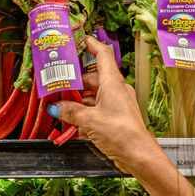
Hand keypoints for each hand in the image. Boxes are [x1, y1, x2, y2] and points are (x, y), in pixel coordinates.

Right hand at [50, 38, 158, 177]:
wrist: (138, 156)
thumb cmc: (121, 134)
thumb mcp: (89, 120)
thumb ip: (70, 112)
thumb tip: (55, 107)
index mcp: (112, 83)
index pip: (102, 55)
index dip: (91, 44)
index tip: (78, 40)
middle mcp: (115, 90)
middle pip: (92, 78)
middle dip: (74, 83)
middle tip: (57, 86)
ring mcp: (116, 105)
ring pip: (92, 97)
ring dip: (76, 102)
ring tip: (59, 109)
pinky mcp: (115, 119)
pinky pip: (96, 111)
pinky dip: (83, 115)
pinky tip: (71, 125)